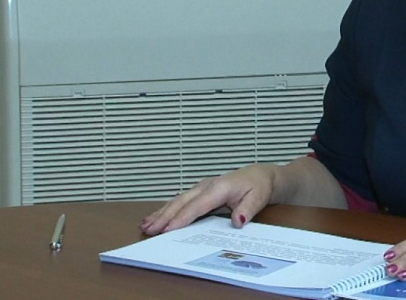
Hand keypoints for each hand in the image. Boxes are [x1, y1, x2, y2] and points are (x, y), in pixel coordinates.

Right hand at [140, 164, 277, 235]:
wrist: (260, 175)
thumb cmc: (258, 187)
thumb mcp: (258, 198)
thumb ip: (247, 209)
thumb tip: (238, 221)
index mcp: (219, 188)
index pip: (197, 206)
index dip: (181, 219)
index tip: (167, 230)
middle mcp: (207, 185)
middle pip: (182, 202)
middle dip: (164, 216)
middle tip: (148, 230)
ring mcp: (201, 187)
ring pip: (178, 200)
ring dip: (161, 213)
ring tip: (146, 225)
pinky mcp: (200, 191)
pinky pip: (181, 201)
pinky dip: (167, 209)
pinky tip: (156, 217)